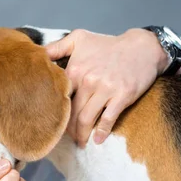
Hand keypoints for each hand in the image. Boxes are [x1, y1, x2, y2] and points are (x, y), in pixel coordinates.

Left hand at [44, 28, 167, 146]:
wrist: (142, 47)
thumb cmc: (108, 44)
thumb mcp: (79, 39)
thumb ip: (56, 47)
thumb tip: (37, 54)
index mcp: (75, 69)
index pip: (58, 96)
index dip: (53, 110)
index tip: (49, 120)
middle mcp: (88, 80)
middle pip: (71, 112)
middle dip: (66, 128)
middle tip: (63, 137)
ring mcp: (105, 89)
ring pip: (86, 118)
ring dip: (81, 134)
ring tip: (79, 142)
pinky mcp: (122, 96)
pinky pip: (108, 119)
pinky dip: (102, 132)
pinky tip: (98, 140)